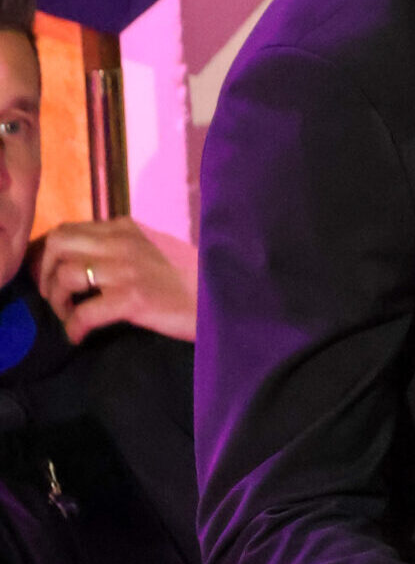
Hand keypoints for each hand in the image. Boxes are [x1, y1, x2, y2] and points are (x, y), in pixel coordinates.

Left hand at [31, 218, 197, 343]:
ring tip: (70, 315)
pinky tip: (81, 336)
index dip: (49, 255)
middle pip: (57, 245)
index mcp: (126, 227)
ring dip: (58, 302)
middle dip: (45, 273)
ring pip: (65, 277)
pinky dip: (74, 328)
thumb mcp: (154, 246)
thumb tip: (86, 258)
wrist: (221, 293)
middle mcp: (121, 242)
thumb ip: (122, 245)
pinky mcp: (131, 298)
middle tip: (55, 296)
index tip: (52, 276)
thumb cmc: (192, 275)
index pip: (67, 229)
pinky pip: (83, 313)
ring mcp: (125, 269)